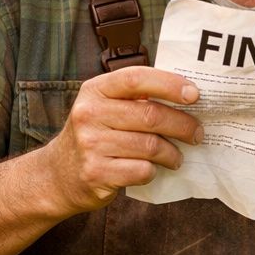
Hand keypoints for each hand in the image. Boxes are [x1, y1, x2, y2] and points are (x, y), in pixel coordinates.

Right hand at [41, 66, 203, 214]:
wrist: (57, 175)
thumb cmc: (94, 136)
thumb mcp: (103, 107)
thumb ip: (135, 99)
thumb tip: (188, 97)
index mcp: (95, 91)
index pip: (136, 78)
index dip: (169, 84)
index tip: (194, 94)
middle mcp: (89, 114)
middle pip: (151, 115)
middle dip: (183, 125)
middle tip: (197, 133)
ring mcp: (90, 145)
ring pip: (150, 146)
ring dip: (172, 153)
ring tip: (177, 157)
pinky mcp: (95, 173)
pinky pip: (141, 170)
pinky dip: (153, 171)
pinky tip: (152, 170)